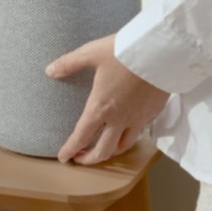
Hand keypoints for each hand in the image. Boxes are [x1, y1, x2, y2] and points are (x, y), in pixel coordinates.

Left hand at [46, 34, 168, 164]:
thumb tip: (50, 70)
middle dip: (89, 159)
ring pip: (124, 146)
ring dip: (110, 152)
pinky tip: (126, 131)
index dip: (70, 150)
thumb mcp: (92, 53)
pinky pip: (139, 133)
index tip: (63, 157)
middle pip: (103, 151)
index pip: (82, 137)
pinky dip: (129, 138)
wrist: (161, 50)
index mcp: (100, 107)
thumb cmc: (125, 51)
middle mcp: (119, 118)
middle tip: (80, 159)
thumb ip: (69, 63)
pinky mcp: (152, 113)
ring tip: (103, 149)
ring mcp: (138, 118)